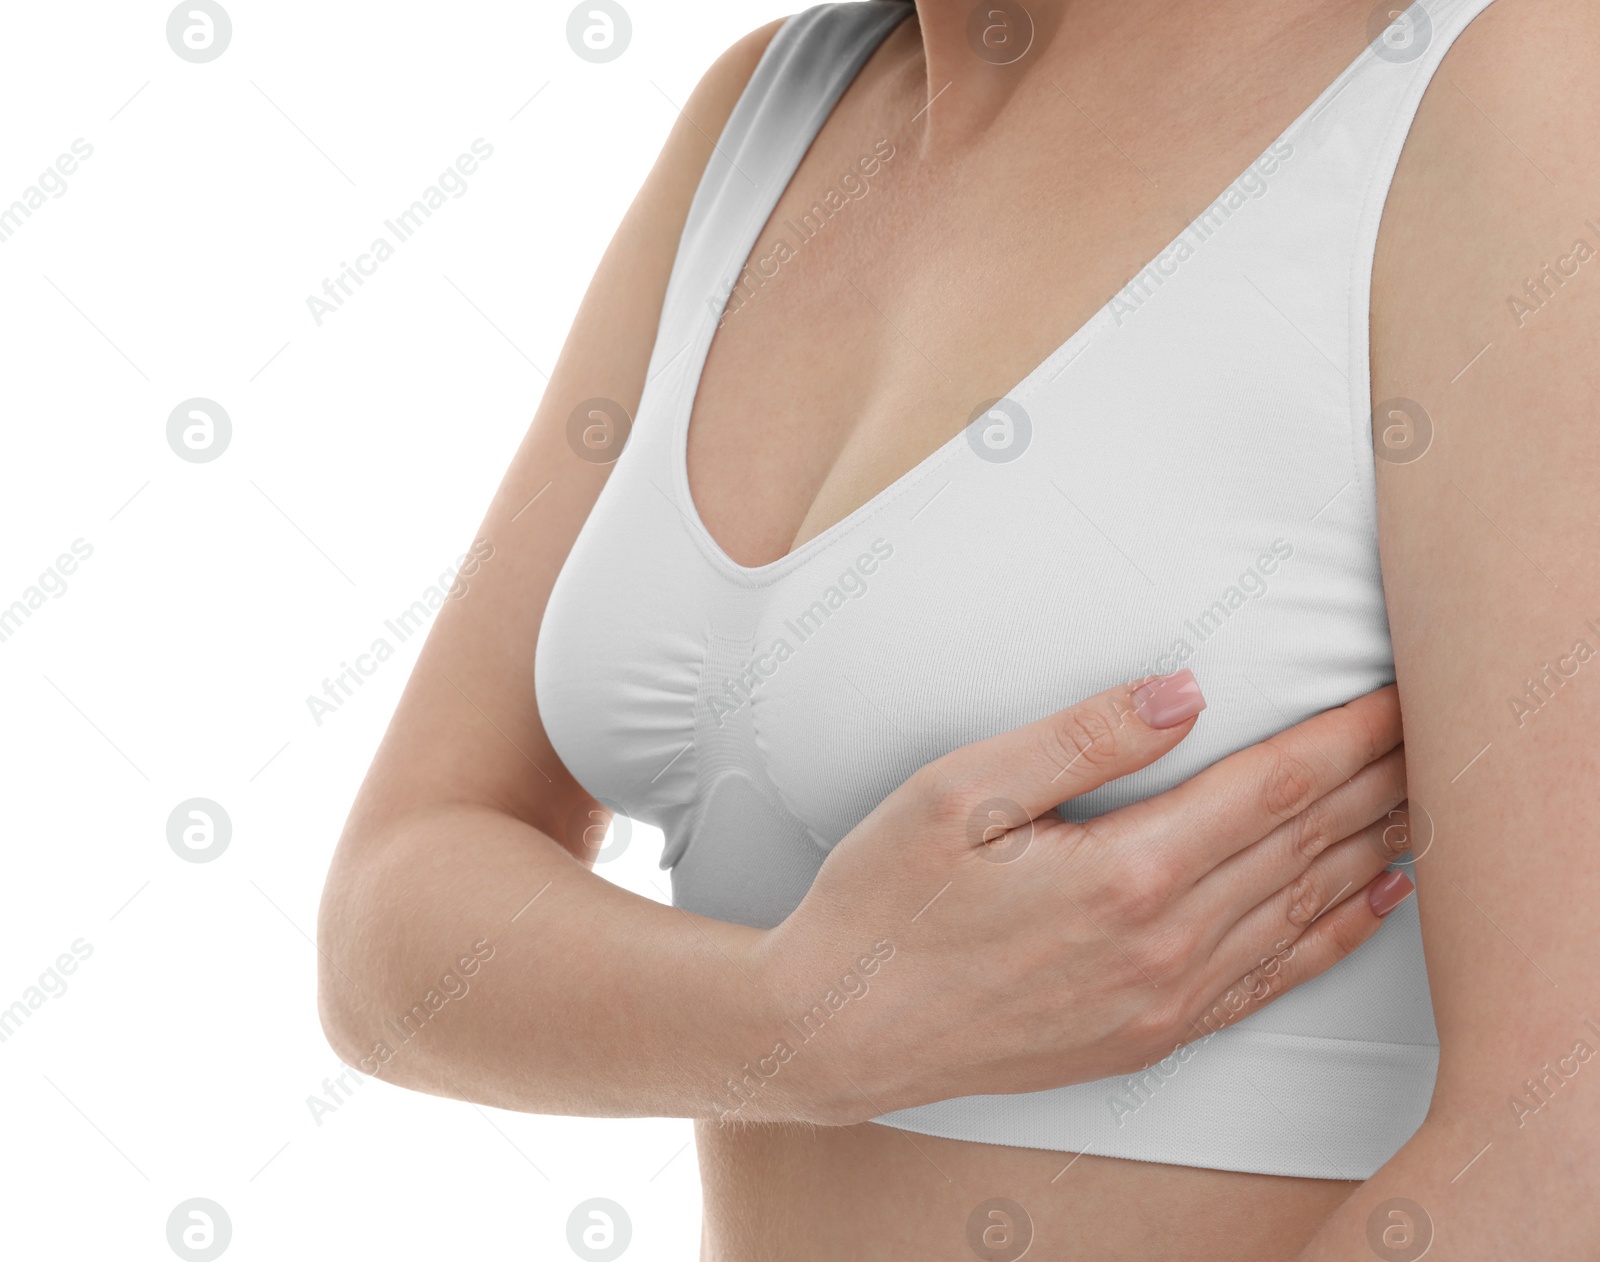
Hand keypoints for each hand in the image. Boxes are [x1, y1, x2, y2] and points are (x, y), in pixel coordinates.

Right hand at [748, 672, 1414, 1125]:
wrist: (840, 1031)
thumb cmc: (885, 903)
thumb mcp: (960, 794)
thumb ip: (1082, 738)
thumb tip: (1184, 692)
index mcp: (1125, 872)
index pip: (1271, 786)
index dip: (1345, 737)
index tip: (1396, 697)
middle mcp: (1164, 946)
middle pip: (1303, 844)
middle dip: (1375, 782)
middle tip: (1431, 734)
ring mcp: (1163, 1002)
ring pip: (1301, 910)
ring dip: (1369, 849)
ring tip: (1420, 803)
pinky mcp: (1149, 1037)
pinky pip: (1271, 980)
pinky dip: (1333, 936)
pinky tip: (1367, 905)